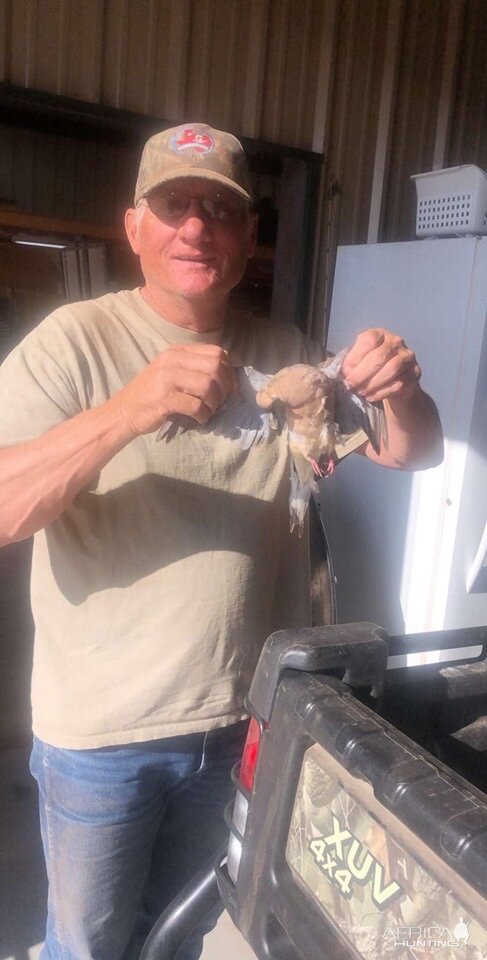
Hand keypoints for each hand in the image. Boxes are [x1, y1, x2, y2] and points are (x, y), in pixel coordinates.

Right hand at [115, 343, 237, 435]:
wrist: (125, 410)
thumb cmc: (152, 393)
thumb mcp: (172, 371)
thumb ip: (195, 368)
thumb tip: (228, 377)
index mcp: (177, 352)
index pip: (216, 353)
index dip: (229, 371)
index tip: (229, 388)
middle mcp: (172, 361)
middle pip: (215, 367)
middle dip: (225, 387)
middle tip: (221, 402)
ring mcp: (166, 379)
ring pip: (207, 385)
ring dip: (215, 402)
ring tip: (210, 410)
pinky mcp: (164, 399)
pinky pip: (195, 405)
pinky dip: (203, 415)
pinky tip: (201, 419)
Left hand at [341, 328, 420, 403]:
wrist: (396, 381)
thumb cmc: (373, 368)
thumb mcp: (360, 360)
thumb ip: (352, 362)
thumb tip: (345, 371)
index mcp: (380, 334)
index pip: (369, 340)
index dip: (355, 356)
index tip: (345, 371)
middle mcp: (396, 342)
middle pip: (379, 356)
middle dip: (362, 373)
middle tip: (351, 385)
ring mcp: (407, 357)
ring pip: (391, 369)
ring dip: (372, 383)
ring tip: (361, 392)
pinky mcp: (414, 373)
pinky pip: (398, 384)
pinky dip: (381, 392)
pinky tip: (371, 396)